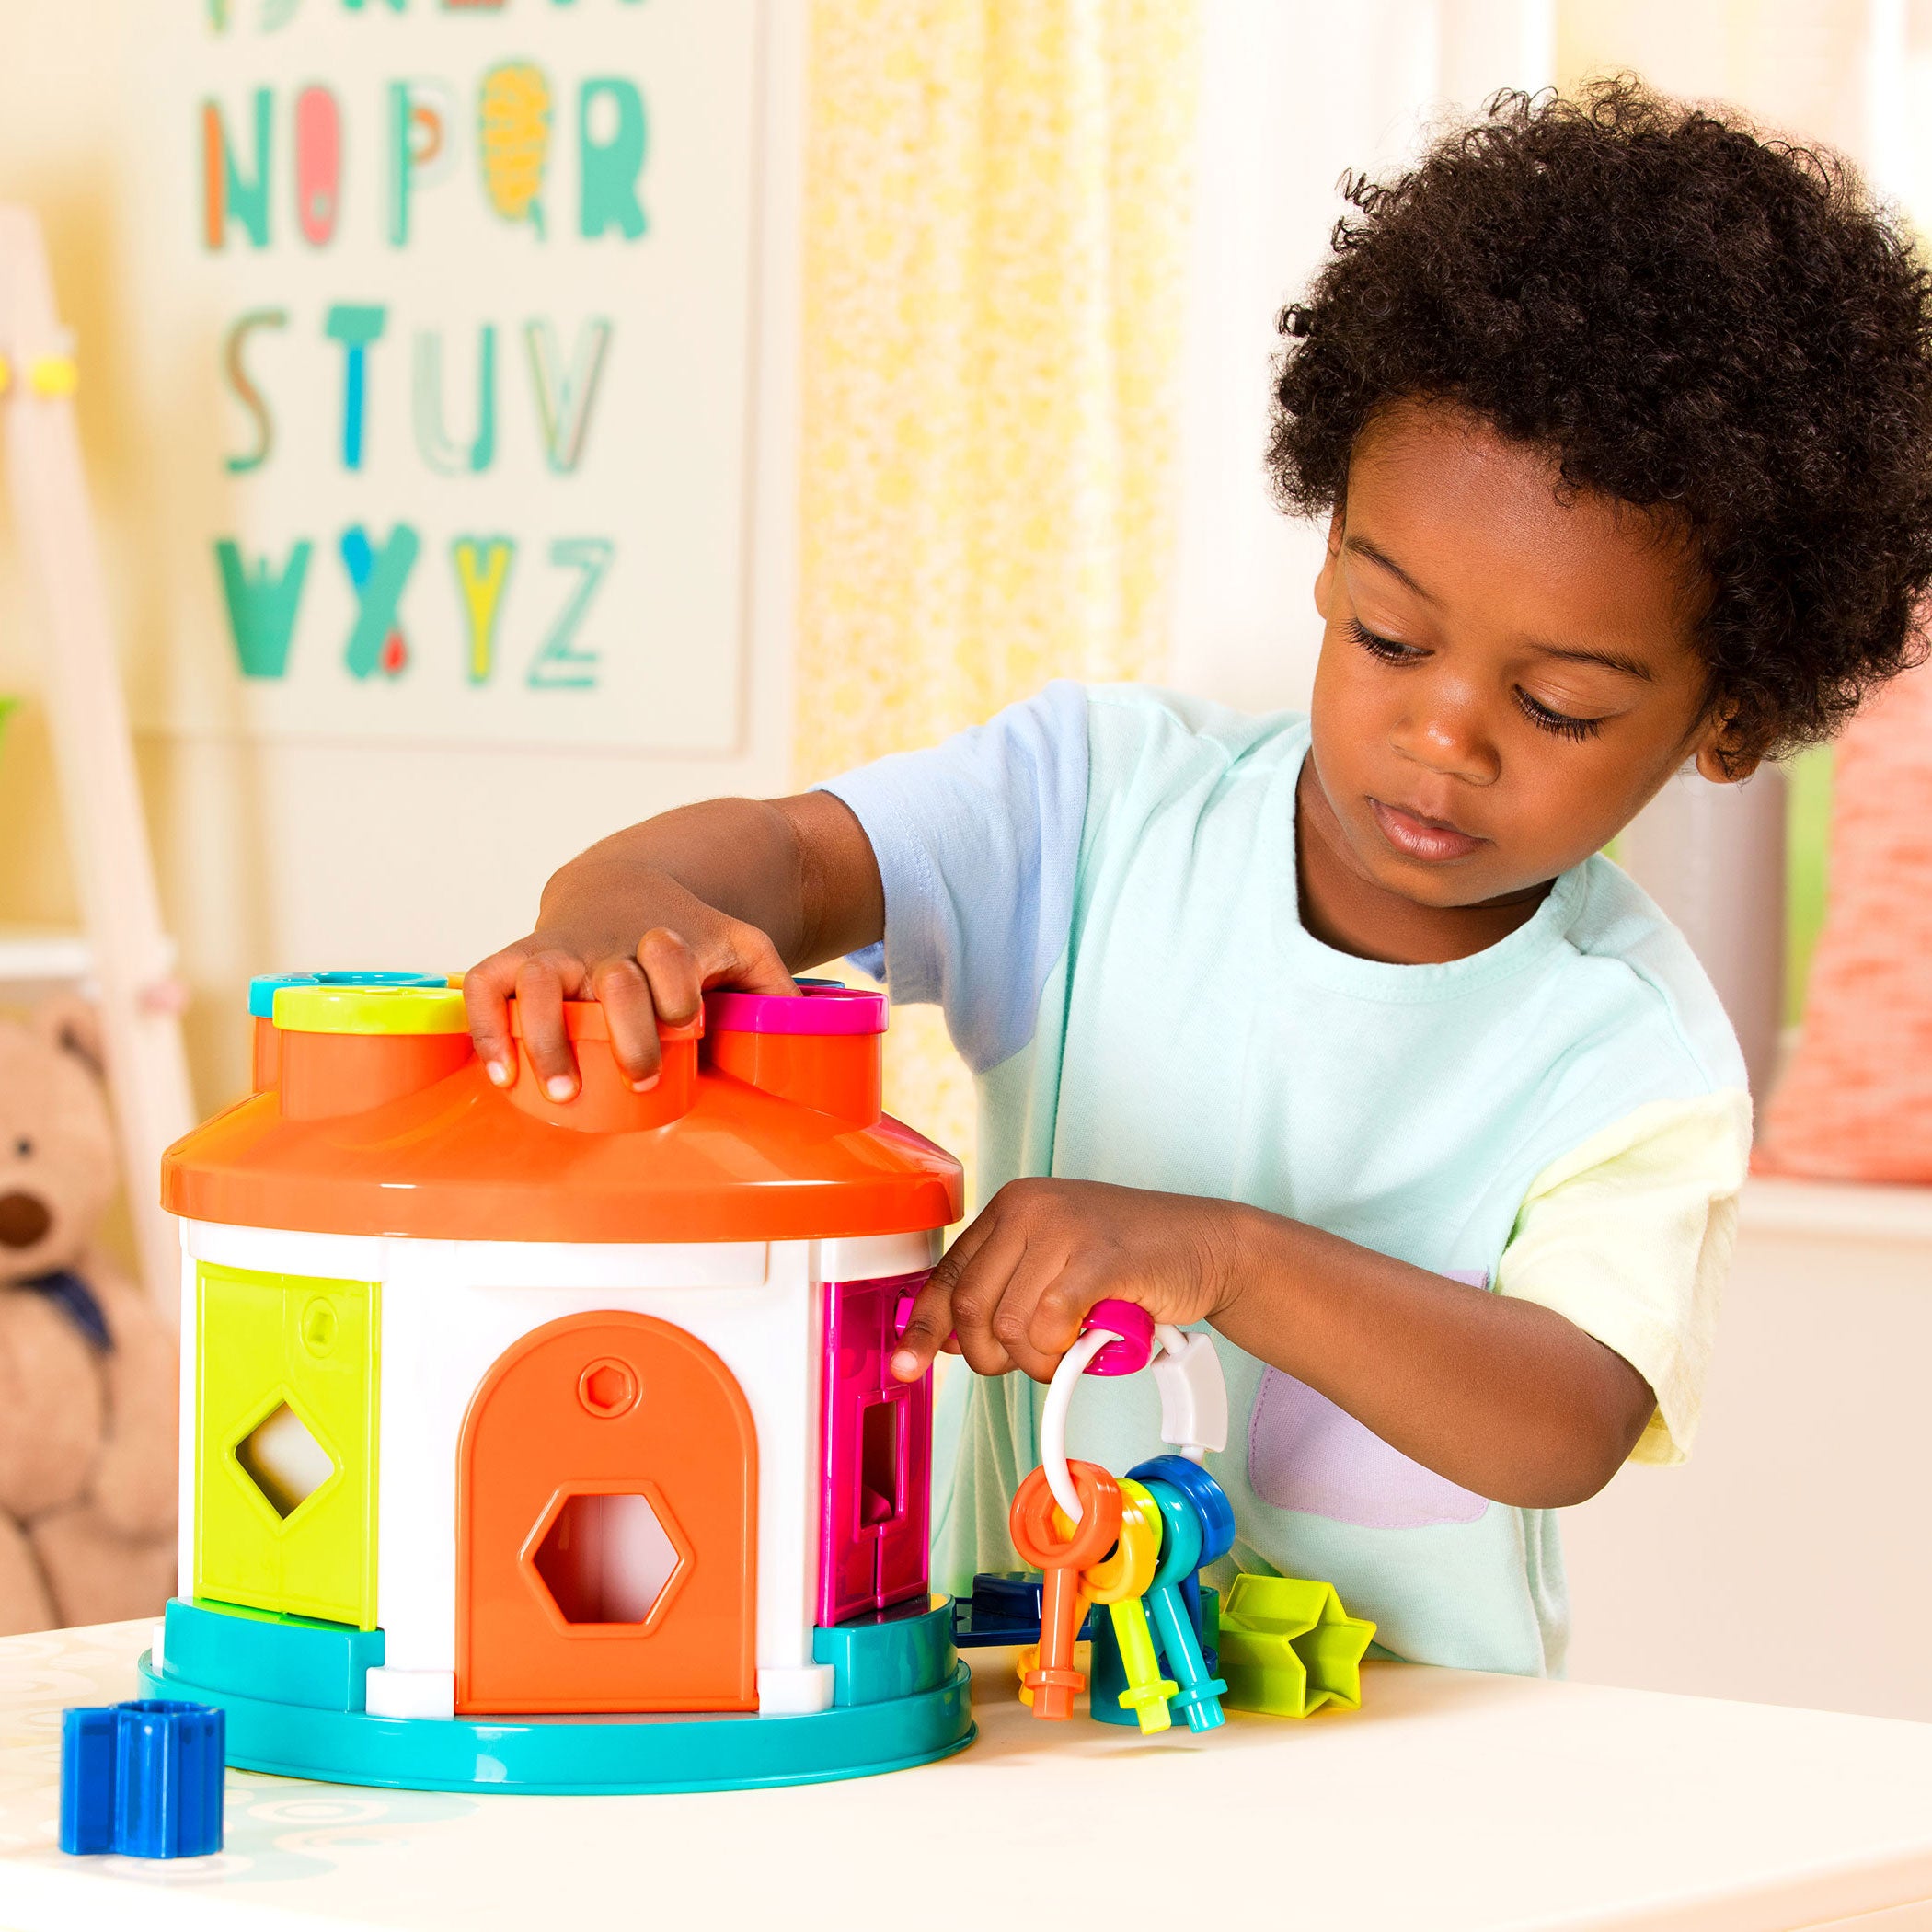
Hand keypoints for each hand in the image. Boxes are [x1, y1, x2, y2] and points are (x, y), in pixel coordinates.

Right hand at [463, 854, 794, 1099]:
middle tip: (639, 1083)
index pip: (674, 965)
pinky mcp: (519, 958)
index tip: (687, 1031)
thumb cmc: (687, 932)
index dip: (679, 999)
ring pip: (541, 981)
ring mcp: (561, 950)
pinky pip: (486, 984)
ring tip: (563, 1092)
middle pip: (615, 982)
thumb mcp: (740, 944)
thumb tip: (805, 1031)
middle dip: (628, 1035)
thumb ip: (773, 985)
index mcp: (668, 941)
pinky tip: (501, 1075)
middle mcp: (610, 946)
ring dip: (548, 1037)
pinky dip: (487, 1026)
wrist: (624, 884)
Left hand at [891, 1178, 1245, 1382]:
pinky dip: (1062, 1351)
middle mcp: (1028, 1208)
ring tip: (1070, 1351)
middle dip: (992, 1356)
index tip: (905, 1367)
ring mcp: (1065, 1228)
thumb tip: (947, 1339)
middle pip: (971, 1308)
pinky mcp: (1101, 1256)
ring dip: (1036, 1361)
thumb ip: (1005, 1289)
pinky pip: (1052, 1322)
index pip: (946, 1276)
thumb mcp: (1054, 1262)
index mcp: (1010, 1208)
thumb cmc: (1131, 1262)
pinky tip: (1085, 1345)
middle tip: (1033, 1361)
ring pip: (1011, 1325)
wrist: (1208, 1244)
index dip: (922, 1329)